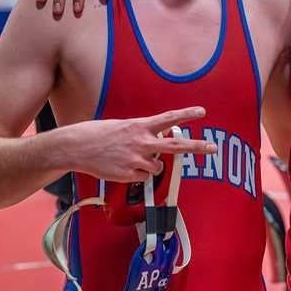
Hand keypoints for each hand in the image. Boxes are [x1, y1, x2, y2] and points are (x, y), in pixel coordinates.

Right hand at [69, 107, 215, 182]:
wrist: (78, 147)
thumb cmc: (99, 135)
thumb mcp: (124, 127)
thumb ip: (143, 133)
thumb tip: (158, 143)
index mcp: (140, 126)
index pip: (169, 119)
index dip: (187, 115)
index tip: (202, 112)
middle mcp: (142, 142)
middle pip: (176, 146)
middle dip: (197, 147)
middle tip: (213, 148)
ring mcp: (137, 160)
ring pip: (158, 166)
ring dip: (150, 165)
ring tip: (130, 159)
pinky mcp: (130, 175)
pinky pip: (144, 177)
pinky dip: (137, 175)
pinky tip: (123, 168)